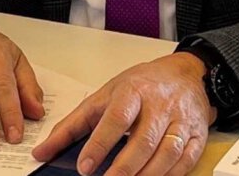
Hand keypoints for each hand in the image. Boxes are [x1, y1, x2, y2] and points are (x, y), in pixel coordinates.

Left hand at [33, 53, 214, 175]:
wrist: (185, 73)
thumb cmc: (141, 85)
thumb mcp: (106, 94)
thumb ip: (75, 123)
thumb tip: (42, 151)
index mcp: (134, 90)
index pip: (116, 117)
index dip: (101, 143)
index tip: (85, 167)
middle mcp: (159, 104)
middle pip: (144, 139)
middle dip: (125, 167)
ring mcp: (181, 120)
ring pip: (167, 153)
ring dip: (147, 175)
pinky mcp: (196, 135)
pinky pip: (185, 161)